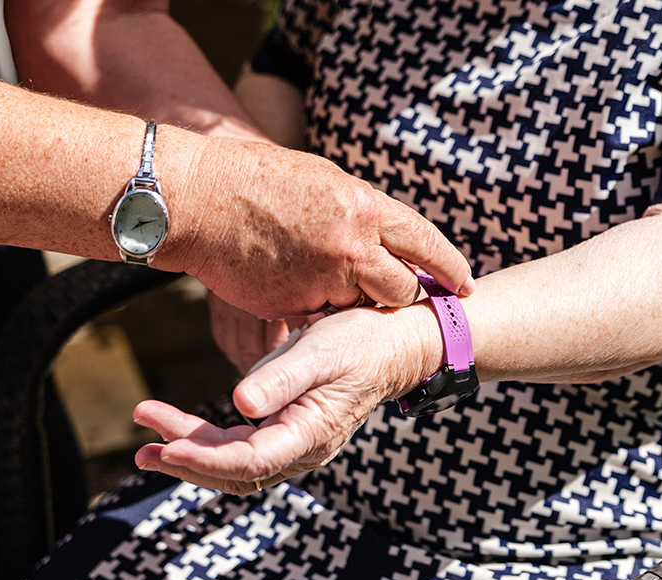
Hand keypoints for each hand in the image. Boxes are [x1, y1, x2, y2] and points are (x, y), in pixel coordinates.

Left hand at [133, 304, 441, 493]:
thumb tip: (239, 403)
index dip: (205, 458)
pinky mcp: (289, 431)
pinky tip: (182, 434)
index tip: (165, 443)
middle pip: (236, 471)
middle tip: (141, 443)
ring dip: (191, 455)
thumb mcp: (323, 349)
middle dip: (185, 459)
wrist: (394, 343)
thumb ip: (282, 376)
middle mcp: (303, 449)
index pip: (251, 461)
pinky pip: (242, 452)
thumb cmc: (362, 340)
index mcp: (311, 433)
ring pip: (236, 466)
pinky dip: (208, 446)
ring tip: (147, 442)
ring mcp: (297, 444)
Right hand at [172, 139, 473, 319]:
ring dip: (350, 301)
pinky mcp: (294, 306)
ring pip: (358, 307)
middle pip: (402, 290)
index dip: (450, 266)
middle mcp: (353, 247)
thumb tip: (387, 235)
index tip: (465, 284)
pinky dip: (310, 307)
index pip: (425, 243)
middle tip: (398, 294)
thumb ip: (361, 213)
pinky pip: (317, 317)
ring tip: (318, 274)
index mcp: (366, 208)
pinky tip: (288, 281)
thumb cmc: (258, 181)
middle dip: (402, 294)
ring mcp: (324, 281)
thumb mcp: (324, 181)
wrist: (197, 199)